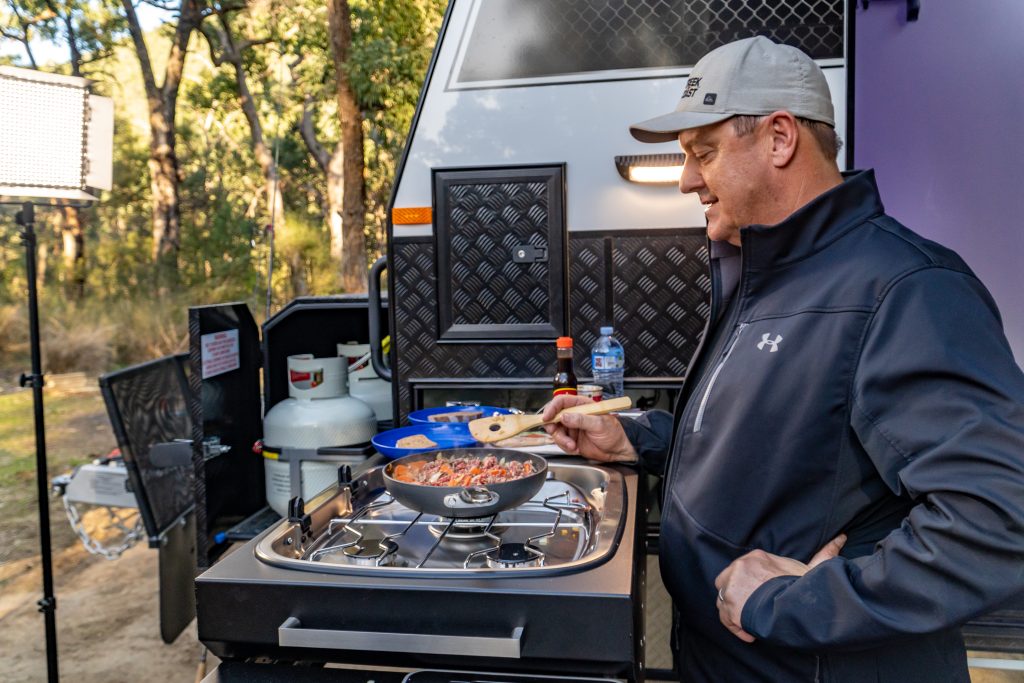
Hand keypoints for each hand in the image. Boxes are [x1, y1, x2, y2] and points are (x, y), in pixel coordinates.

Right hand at [541, 395, 638, 462]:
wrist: (618, 450)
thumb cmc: (614, 432)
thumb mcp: (599, 424)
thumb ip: (581, 420)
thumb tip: (565, 417)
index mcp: (581, 405)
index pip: (561, 402)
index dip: (552, 408)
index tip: (547, 417)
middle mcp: (574, 415)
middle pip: (554, 417)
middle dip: (553, 427)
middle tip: (556, 433)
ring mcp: (572, 428)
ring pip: (556, 432)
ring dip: (561, 440)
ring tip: (572, 445)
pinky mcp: (572, 440)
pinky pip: (561, 443)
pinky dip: (565, 447)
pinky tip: (576, 448)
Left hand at [714, 534, 846, 642]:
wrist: (795, 604)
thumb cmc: (804, 587)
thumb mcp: (813, 567)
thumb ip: (823, 553)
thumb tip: (841, 538)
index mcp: (756, 557)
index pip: (742, 570)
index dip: (751, 588)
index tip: (763, 599)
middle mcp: (740, 567)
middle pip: (727, 582)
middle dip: (739, 597)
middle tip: (754, 611)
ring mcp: (732, 584)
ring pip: (724, 600)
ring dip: (737, 614)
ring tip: (753, 623)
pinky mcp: (729, 603)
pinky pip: (725, 617)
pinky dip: (736, 628)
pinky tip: (751, 634)